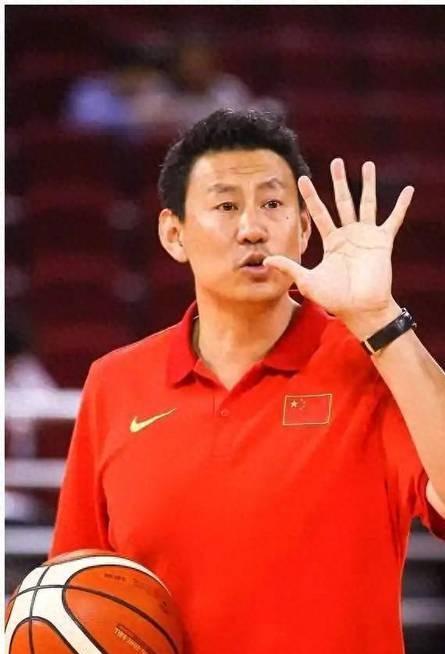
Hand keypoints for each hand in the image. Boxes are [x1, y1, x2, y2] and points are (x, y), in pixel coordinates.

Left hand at [264, 158, 413, 334]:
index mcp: (332, 241)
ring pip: (367, 204)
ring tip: (367, 164)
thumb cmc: (334, 298)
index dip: (311, 196)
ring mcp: (366, 236)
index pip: (319, 213)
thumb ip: (288, 267)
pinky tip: (408, 190)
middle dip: (339, 181)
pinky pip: (393, 219)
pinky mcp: (382, 241)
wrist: (359, 308)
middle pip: (343, 201)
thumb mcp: (306, 281)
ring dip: (367, 184)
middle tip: (336, 161)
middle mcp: (349, 235)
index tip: (302, 179)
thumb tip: (265, 260)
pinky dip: (401, 205)